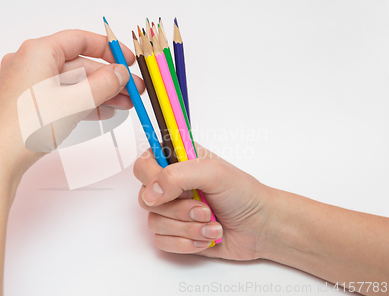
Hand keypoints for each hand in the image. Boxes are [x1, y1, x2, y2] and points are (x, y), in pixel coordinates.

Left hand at [0, 29, 143, 175]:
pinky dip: (82, 102)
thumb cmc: (25, 128)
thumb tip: (119, 73)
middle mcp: (29, 62)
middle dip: (108, 78)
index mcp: (37, 51)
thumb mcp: (74, 102)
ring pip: (71, 82)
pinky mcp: (28, 103)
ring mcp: (27, 84)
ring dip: (99, 92)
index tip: (128, 60)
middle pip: (78, 63)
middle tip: (132, 89)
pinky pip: (61, 95)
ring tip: (124, 104)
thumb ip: (103, 84)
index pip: (80, 39)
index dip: (109, 49)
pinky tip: (102, 111)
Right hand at [133, 143, 272, 259]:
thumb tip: (150, 194)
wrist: (260, 227)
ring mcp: (172, 210)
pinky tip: (205, 237)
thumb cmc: (243, 194)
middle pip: (145, 198)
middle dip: (177, 208)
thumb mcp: (212, 172)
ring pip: (154, 222)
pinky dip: (186, 242)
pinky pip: (162, 242)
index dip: (153, 180)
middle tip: (203, 207)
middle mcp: (171, 185)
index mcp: (177, 161)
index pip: (143, 165)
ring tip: (211, 222)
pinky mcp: (176, 233)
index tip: (176, 189)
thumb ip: (176, 176)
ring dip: (187, 227)